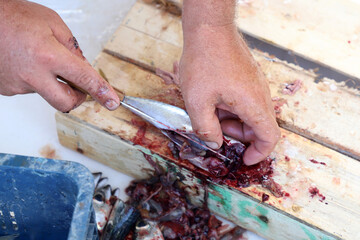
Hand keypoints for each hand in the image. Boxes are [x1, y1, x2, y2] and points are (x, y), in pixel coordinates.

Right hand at [0, 0, 119, 111]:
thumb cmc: (12, 16)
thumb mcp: (51, 22)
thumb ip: (72, 47)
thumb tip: (83, 66)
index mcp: (48, 56)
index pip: (84, 79)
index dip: (101, 92)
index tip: (111, 102)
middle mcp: (32, 75)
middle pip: (66, 102)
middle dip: (77, 98)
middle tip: (79, 87)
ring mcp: (17, 85)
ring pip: (46, 92)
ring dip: (50, 81)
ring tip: (37, 57)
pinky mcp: (6, 89)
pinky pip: (29, 89)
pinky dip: (33, 79)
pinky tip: (25, 62)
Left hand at [179, 24, 279, 164]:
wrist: (209, 29)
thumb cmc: (204, 62)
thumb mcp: (197, 102)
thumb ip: (206, 130)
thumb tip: (215, 144)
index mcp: (253, 104)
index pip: (270, 137)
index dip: (260, 153)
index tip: (245, 160)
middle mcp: (260, 94)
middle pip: (259, 127)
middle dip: (238, 136)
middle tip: (216, 130)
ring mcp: (256, 84)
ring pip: (251, 114)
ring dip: (232, 121)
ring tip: (210, 112)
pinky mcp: (249, 77)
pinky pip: (246, 100)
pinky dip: (232, 108)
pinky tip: (213, 100)